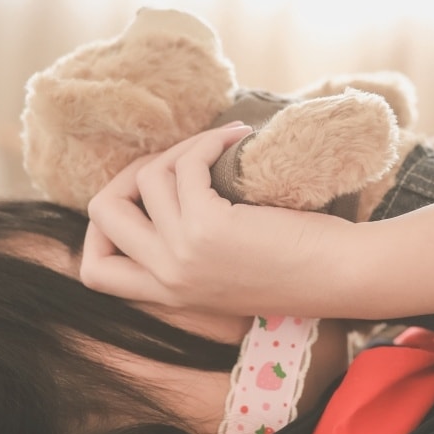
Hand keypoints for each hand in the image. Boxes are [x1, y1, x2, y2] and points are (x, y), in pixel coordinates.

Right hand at [81, 124, 348, 316]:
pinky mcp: (206, 228)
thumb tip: (160, 192)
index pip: (93, 272)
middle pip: (101, 214)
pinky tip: (238, 139)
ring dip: (180, 148)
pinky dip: (208, 142)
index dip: (101, 229)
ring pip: (145, 178)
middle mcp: (167, 279)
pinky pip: (184, 165)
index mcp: (168, 294)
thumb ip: (189, 253)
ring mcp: (182, 255)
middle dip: (128, 175)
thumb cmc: (297, 267)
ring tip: (218, 144)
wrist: (340, 276)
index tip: (140, 200)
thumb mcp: (225, 274)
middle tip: (172, 162)